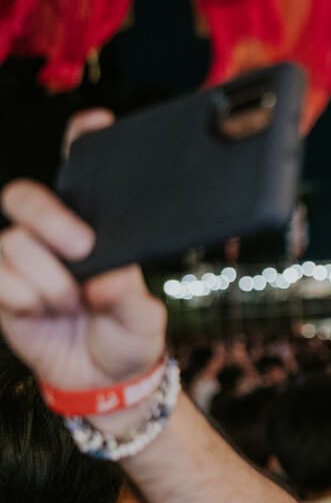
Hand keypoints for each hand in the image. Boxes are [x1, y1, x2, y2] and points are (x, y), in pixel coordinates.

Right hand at [0, 111, 166, 394]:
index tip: (96, 122)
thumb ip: (129, 297)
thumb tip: (105, 279)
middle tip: (83, 250)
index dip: (81, 141)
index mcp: (95, 229)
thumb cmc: (127, 336)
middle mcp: (54, 236)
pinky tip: (41, 312)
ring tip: (70, 306)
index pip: (82, 174)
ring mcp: (23, 259)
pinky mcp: (1, 287)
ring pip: (14, 243)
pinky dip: (21, 298)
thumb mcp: (143, 319)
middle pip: (25, 197)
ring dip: (47, 281)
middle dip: (51, 218)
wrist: (102, 380)